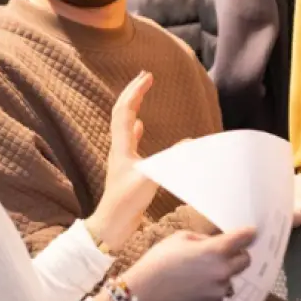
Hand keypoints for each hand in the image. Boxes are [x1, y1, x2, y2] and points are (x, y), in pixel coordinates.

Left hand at [87, 71, 157, 250]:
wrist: (112, 225)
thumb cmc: (126, 203)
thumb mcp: (148, 180)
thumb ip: (167, 161)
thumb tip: (188, 145)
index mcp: (121, 146)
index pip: (125, 110)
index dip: (136, 91)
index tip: (148, 76)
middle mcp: (119, 148)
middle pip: (122, 112)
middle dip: (133, 92)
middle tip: (145, 76)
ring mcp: (122, 158)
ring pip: (125, 124)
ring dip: (133, 106)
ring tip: (141, 94)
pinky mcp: (127, 169)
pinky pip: (130, 140)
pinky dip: (135, 128)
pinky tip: (141, 127)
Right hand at [126, 227, 255, 300]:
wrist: (144, 296)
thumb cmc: (158, 262)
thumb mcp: (178, 239)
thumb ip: (203, 239)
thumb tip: (215, 243)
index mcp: (215, 251)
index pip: (244, 239)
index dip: (248, 234)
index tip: (251, 233)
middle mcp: (222, 272)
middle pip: (245, 261)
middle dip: (237, 256)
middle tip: (221, 256)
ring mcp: (220, 292)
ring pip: (229, 280)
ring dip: (219, 277)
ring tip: (194, 278)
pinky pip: (218, 297)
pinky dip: (209, 293)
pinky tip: (191, 292)